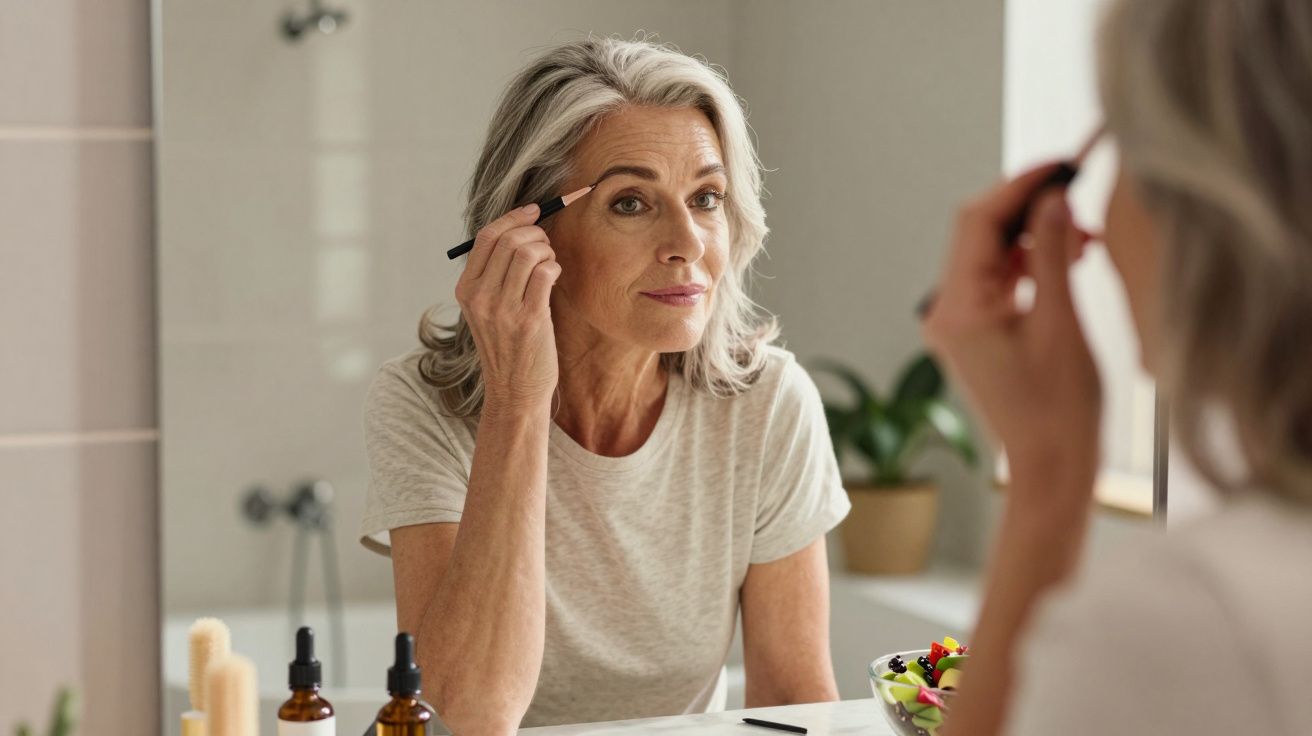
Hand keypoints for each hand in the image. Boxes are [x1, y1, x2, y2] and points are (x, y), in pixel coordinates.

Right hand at [455, 203, 560, 410]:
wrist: (514, 391)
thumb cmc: (508, 347)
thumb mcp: (487, 310)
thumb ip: (496, 276)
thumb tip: (522, 232)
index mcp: (466, 290)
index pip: (486, 237)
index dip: (513, 218)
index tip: (533, 211)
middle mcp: (481, 297)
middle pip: (508, 240)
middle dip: (535, 233)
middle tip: (546, 244)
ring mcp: (503, 309)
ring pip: (527, 252)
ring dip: (547, 250)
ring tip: (550, 263)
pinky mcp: (529, 319)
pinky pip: (545, 273)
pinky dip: (554, 267)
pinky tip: (555, 277)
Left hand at [921, 164, 1101, 507]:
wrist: (1050, 468)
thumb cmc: (1061, 408)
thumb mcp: (1062, 322)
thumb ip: (1054, 254)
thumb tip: (1052, 196)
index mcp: (959, 308)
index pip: (978, 221)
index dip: (1019, 185)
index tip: (1060, 163)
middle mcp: (945, 312)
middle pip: (979, 233)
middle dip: (1028, 210)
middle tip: (1080, 201)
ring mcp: (955, 325)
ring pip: (989, 255)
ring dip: (1033, 237)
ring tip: (1085, 240)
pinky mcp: (972, 334)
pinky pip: (994, 281)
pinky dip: (1027, 265)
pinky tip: (1065, 262)